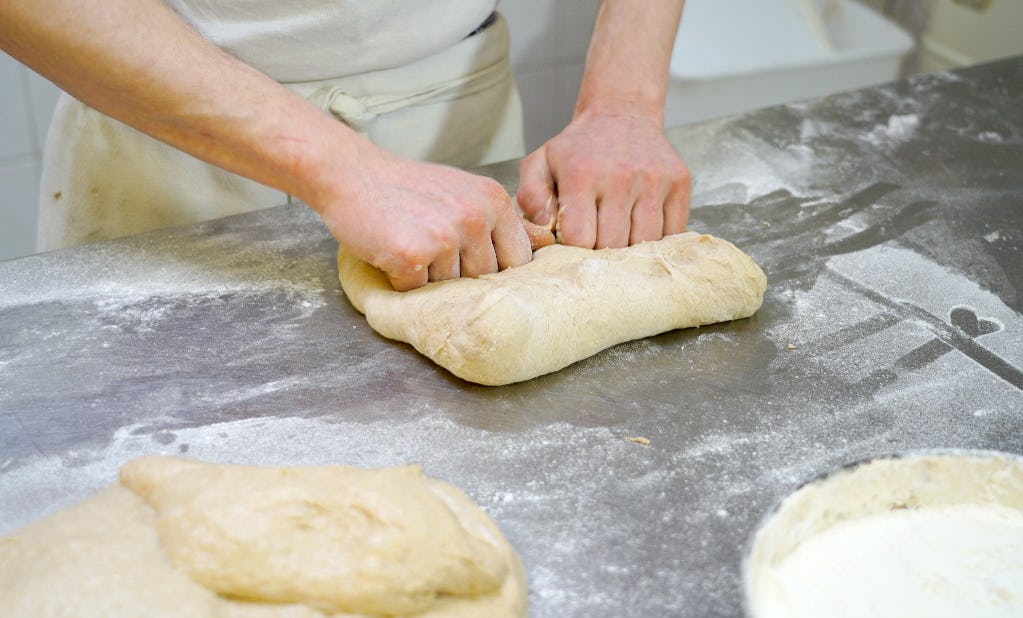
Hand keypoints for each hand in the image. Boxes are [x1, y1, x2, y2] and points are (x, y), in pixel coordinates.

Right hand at [315, 143, 553, 290]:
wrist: (350, 173)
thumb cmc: (407, 187)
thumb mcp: (466, 192)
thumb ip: (504, 221)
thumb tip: (548, 242)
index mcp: (494, 201)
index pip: (518, 259)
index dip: (495, 268)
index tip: (469, 260)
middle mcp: (475, 217)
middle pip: (483, 278)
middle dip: (457, 273)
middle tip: (429, 246)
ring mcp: (445, 236)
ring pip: (451, 289)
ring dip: (428, 278)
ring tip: (410, 244)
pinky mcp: (412, 254)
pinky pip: (417, 291)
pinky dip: (401, 281)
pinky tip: (391, 251)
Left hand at [517, 109, 690, 248]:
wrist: (622, 114)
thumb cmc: (578, 149)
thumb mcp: (541, 162)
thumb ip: (530, 196)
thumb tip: (546, 226)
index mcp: (582, 174)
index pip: (581, 239)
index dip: (575, 248)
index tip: (574, 239)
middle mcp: (621, 176)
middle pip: (613, 245)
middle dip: (602, 251)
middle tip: (597, 238)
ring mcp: (655, 179)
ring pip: (645, 243)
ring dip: (630, 247)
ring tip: (619, 232)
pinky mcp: (680, 182)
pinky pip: (673, 232)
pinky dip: (657, 238)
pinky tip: (641, 225)